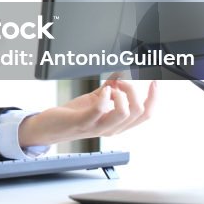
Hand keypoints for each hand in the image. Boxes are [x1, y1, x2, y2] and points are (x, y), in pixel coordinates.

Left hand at [18, 77, 156, 148]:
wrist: (50, 127)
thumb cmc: (73, 115)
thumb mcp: (96, 101)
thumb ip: (109, 90)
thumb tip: (121, 75)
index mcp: (117, 123)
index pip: (145, 115)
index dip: (154, 98)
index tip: (154, 82)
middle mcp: (111, 128)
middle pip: (138, 113)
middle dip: (134, 91)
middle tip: (123, 81)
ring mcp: (97, 126)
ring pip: (124, 114)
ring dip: (122, 94)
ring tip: (112, 87)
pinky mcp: (82, 122)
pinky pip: (99, 111)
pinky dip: (105, 97)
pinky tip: (103, 90)